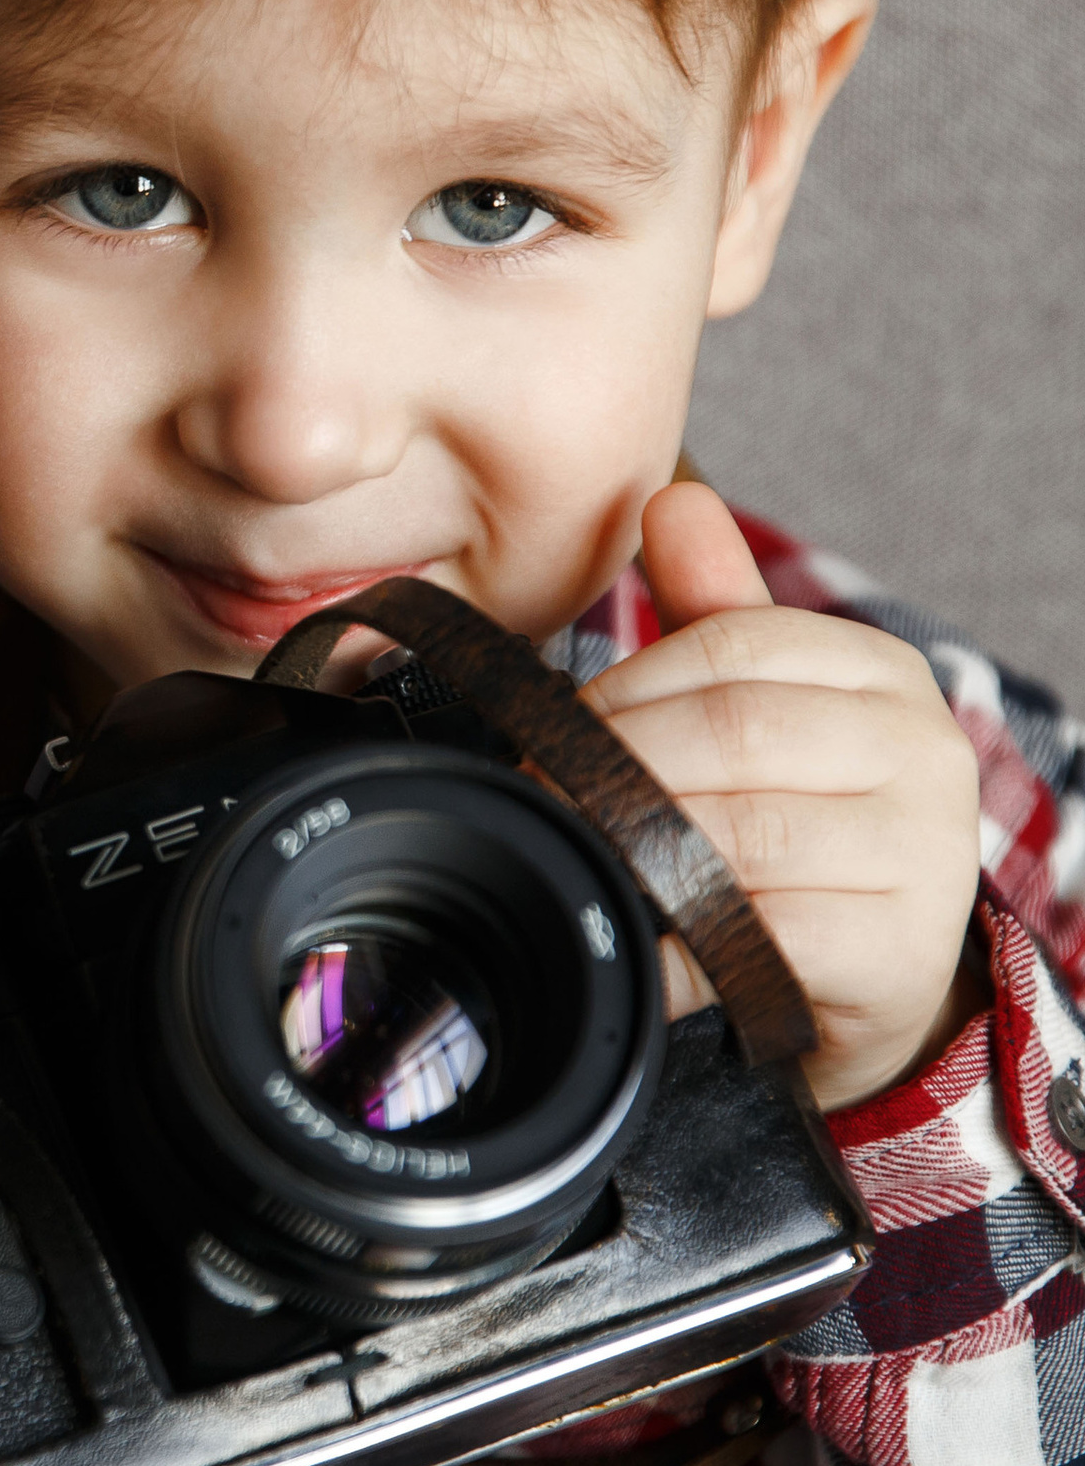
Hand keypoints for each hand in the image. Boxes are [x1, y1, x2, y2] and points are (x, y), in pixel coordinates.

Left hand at [580, 482, 984, 1110]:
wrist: (876, 967)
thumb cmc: (806, 817)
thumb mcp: (766, 702)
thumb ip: (714, 605)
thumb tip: (671, 499)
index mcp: (882, 672)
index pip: (729, 647)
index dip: (622, 689)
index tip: (550, 728)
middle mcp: (923, 750)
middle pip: (727, 734)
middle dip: (612, 768)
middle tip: (543, 797)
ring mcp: (922, 852)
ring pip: (735, 833)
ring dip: (632, 849)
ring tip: (580, 857)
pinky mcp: (897, 950)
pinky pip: (754, 932)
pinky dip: (675, 938)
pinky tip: (639, 937)